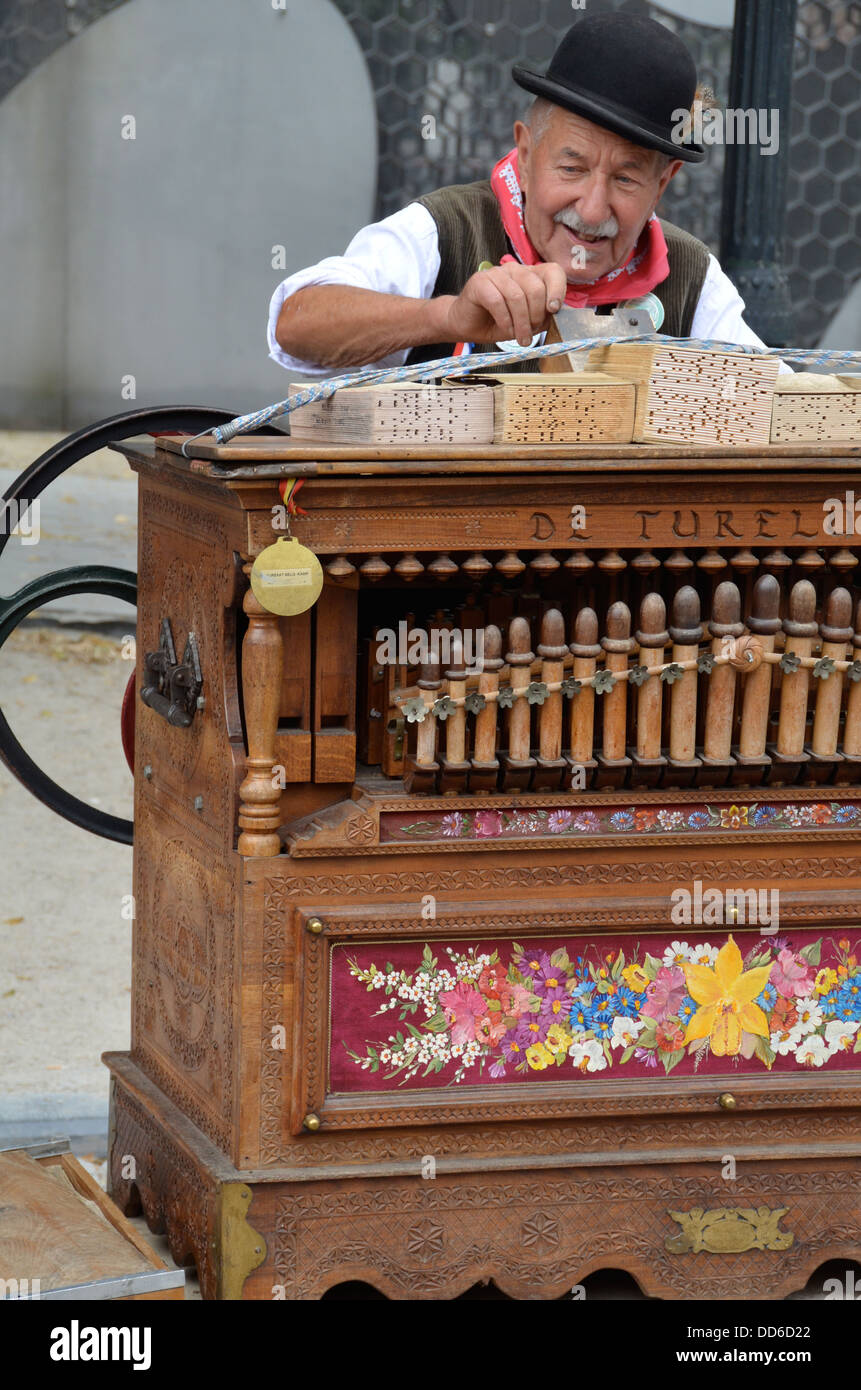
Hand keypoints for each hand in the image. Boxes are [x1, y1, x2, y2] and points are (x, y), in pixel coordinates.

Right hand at [442, 261, 567, 347]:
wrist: (466, 325)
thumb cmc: (497, 322)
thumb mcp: (526, 322)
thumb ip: (542, 316)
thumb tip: (553, 315)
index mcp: (530, 275)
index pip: (553, 271)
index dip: (558, 290)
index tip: (553, 310)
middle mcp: (515, 270)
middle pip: (536, 288)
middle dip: (536, 316)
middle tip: (530, 334)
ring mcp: (496, 274)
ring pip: (517, 296)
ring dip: (521, 323)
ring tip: (520, 338)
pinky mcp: (479, 282)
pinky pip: (497, 301)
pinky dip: (505, 320)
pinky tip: (505, 330)